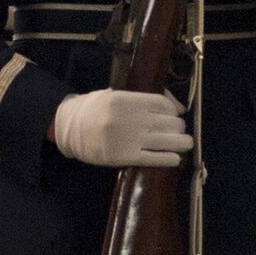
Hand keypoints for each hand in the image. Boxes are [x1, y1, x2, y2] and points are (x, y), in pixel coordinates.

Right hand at [52, 88, 192, 169]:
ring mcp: (127, 138)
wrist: (69, 130)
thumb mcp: (116, 95)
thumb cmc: (95, 110)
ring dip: (181, 143)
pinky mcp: (124, 157)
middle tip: (180, 131)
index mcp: (126, 99)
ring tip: (186, 144)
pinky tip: (175, 158)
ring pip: (166, 141)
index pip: (162, 104)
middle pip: (168, 123)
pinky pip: (154, 158)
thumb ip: (143, 99)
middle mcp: (128, 118)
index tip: (175, 116)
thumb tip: (177, 107)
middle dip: (178, 128)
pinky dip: (169, 159)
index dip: (173, 111)